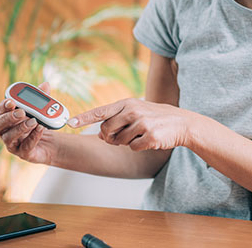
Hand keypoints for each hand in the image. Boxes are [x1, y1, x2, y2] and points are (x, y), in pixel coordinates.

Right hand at [0, 82, 55, 164]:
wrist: (49, 142)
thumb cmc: (38, 122)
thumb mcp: (40, 108)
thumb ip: (41, 96)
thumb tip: (45, 85)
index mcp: (5, 117)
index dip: (3, 106)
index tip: (12, 101)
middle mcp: (4, 131)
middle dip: (8, 118)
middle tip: (21, 112)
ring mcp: (12, 144)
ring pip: (8, 138)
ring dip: (21, 128)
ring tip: (33, 121)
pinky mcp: (23, 153)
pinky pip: (25, 147)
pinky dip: (33, 137)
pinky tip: (41, 128)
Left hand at [68, 98, 193, 150]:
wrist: (181, 123)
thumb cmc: (155, 117)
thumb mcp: (135, 112)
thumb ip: (117, 121)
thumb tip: (100, 135)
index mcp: (126, 103)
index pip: (100, 111)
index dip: (84, 118)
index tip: (71, 123)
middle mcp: (132, 111)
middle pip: (106, 130)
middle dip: (110, 137)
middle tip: (122, 135)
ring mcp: (141, 123)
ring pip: (119, 141)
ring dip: (127, 142)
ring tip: (140, 134)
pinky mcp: (149, 136)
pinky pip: (133, 148)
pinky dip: (138, 147)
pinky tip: (148, 139)